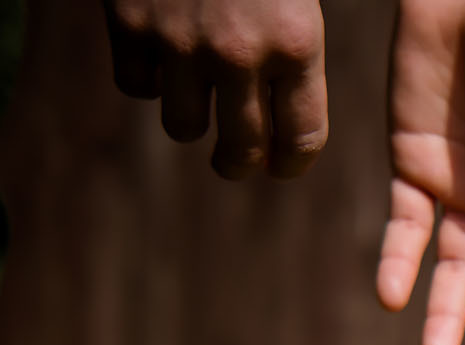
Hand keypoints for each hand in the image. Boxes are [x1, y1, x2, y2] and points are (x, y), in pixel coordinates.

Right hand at [101, 0, 328, 177]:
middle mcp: (240, 55)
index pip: (301, 139)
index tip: (282, 166)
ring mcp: (179, 43)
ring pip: (182, 125)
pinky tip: (159, 62)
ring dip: (190, 120)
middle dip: (240, 162)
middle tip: (236, 159)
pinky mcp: (129, 25)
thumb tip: (286, 123)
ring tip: (197, 104)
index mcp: (297, 46)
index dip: (291, 162)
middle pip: (240, 149)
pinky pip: (135, 86)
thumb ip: (295, 54)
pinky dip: (146, 80)